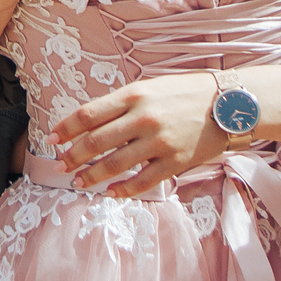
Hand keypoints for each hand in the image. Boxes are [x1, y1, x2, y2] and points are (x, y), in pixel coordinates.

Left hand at [53, 74, 223, 197]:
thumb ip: (121, 104)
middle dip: (72, 156)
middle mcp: (143, 118)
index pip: (88, 114)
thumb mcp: (149, 87)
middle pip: (96, 142)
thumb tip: (89, 123)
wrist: (230, 104)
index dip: (65, 128)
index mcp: (134, 95)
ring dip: (92, 176)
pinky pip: (142, 182)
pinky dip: (122, 190)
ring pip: (114, 164)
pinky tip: (110, 192)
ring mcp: (160, 142)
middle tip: (59, 165)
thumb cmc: (186, 92)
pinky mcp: (175, 162)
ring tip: (79, 182)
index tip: (51, 138)